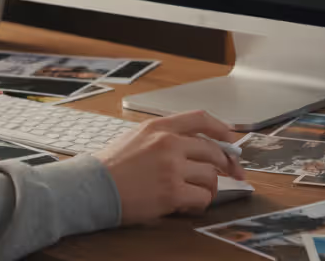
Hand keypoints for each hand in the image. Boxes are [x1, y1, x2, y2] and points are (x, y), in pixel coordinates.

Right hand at [93, 111, 246, 225]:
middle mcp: (168, 143)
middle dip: (226, 165)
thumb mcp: (136, 136)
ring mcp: (171, 168)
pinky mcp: (172, 193)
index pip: (201, 119)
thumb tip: (194, 145)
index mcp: (159, 127)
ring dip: (208, 187)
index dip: (222, 128)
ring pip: (211, 176)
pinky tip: (188, 204)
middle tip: (231, 174)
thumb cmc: (111, 165)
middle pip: (213, 151)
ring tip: (195, 192)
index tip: (232, 139)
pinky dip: (200, 202)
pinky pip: (202, 197)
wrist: (92, 186)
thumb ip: (164, 136)